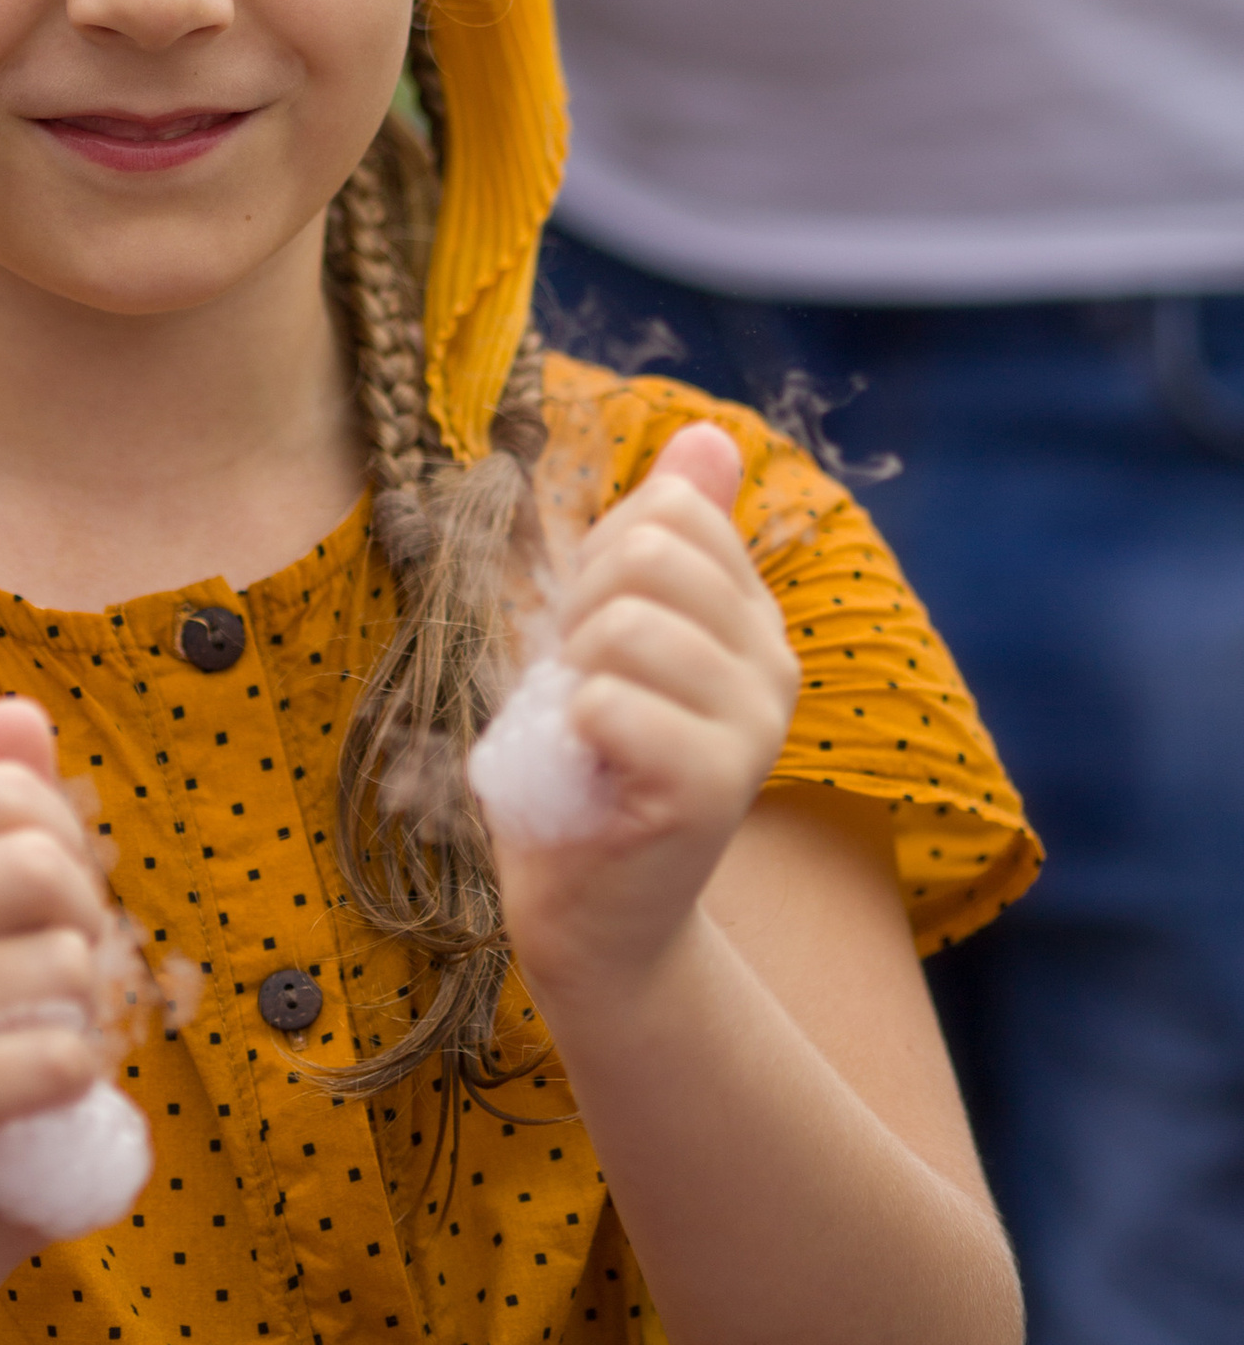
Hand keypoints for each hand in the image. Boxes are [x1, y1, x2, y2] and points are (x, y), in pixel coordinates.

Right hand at [0, 698, 107, 1263]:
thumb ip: (6, 802)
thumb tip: (16, 711)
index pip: (9, 793)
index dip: (65, 840)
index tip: (52, 905)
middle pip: (36, 862)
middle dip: (87, 917)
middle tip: (68, 972)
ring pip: (64, 962)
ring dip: (90, 1006)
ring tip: (52, 1032)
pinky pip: (56, 1057)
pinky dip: (83, 1073)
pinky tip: (53, 1091)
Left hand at [494, 421, 800, 1011]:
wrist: (590, 908)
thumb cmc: (586, 761)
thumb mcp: (613, 631)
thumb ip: (662, 537)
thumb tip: (707, 435)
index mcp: (752, 619)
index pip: (670, 512)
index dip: (600, 559)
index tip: (594, 637)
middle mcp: (773, 666)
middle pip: (648, 554)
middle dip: (579, 611)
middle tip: (583, 689)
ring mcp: (752, 728)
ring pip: (624, 625)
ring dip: (572, 676)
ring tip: (588, 735)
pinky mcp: (711, 788)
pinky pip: (608, 703)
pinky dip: (571, 733)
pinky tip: (593, 775)